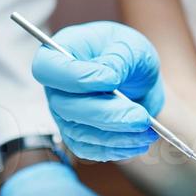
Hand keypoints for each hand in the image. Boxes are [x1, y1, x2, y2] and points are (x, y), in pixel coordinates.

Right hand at [29, 21, 162, 160]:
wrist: (138, 79)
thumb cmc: (128, 54)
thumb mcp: (130, 46)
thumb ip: (118, 58)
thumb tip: (108, 77)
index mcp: (60, 52)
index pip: (47, 68)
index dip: (75, 78)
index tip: (111, 80)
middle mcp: (55, 86)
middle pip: (65, 106)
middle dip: (107, 115)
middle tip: (142, 117)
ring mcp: (63, 114)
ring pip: (79, 132)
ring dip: (116, 135)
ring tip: (148, 129)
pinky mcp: (76, 136)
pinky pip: (90, 149)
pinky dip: (117, 148)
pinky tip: (140, 140)